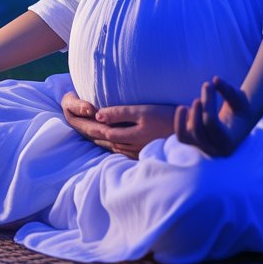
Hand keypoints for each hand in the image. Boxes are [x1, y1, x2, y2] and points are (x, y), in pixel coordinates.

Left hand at [61, 92, 176, 158]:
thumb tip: (98, 114)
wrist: (191, 132)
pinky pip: (119, 147)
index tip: (71, 113)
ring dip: (96, 136)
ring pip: (109, 144)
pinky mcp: (141, 151)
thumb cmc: (167, 118)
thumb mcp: (143, 112)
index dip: (84, 123)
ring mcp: (134, 151)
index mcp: (125, 136)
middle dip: (85, 130)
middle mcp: (127, 147)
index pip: (98, 131)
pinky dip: (108, 141)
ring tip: (83, 127)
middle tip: (71, 119)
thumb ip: (120, 113)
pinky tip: (107, 137)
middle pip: (101, 139)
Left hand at [174, 76, 254, 157]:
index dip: (207, 101)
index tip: (207, 84)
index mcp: (229, 141)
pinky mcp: (193, 142)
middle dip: (196, 110)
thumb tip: (215, 79)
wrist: (239, 122)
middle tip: (199, 92)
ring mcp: (202, 147)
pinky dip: (179, 122)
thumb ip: (228, 91)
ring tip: (183, 106)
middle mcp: (215, 148)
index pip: (211, 123)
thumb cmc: (240, 108)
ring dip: (181, 121)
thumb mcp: (239, 99)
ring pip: (183, 137)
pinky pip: (181, 134)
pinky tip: (184, 108)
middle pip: (197, 131)